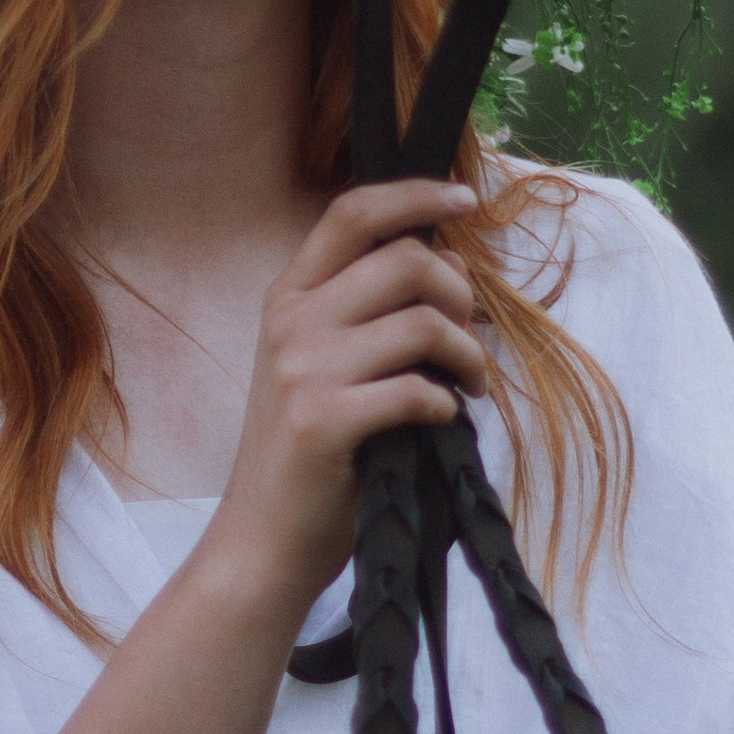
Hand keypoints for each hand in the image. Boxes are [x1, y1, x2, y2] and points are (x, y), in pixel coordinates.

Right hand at [211, 179, 488, 611]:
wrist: (263, 539)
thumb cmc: (310, 453)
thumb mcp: (322, 365)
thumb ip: (370, 311)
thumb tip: (451, 267)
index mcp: (288, 297)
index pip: (353, 213)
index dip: (415, 195)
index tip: (465, 199)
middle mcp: (290, 322)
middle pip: (404, 261)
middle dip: (459, 294)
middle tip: (469, 339)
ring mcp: (302, 371)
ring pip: (421, 323)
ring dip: (466, 355)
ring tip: (469, 386)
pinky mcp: (322, 422)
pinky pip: (415, 390)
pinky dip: (445, 405)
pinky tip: (440, 421)